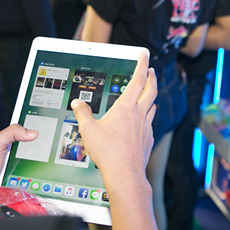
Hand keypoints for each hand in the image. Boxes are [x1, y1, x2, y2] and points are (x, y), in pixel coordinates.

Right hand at [71, 51, 156, 180]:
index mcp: (126, 107)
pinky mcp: (148, 139)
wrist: (125, 175)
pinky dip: (147, 116)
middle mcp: (139, 114)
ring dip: (150, 96)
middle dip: (151, 77)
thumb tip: (77, 104)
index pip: (138, 79)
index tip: (144, 54)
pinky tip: (141, 121)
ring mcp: (146, 127)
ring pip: (152, 106)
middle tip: (150, 70)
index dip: (142, 64)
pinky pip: (150, 123)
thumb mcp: (88, 130)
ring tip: (146, 94)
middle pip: (151, 90)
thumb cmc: (108, 153)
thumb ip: (83, 114)